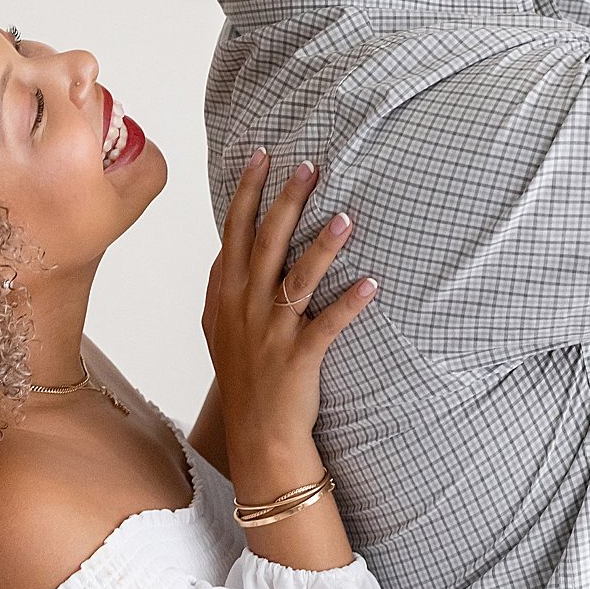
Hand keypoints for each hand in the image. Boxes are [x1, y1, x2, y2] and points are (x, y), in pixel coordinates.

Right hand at [201, 151, 375, 486]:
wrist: (257, 434)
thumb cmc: (242, 377)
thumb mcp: (218, 328)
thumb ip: (221, 287)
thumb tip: (225, 250)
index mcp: (228, 294)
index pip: (235, 232)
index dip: (246, 192)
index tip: (263, 154)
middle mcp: (247, 307)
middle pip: (266, 244)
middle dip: (286, 202)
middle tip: (309, 166)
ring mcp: (272, 332)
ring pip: (297, 280)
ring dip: (322, 247)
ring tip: (346, 217)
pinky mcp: (299, 357)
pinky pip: (327, 325)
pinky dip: (350, 304)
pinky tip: (372, 284)